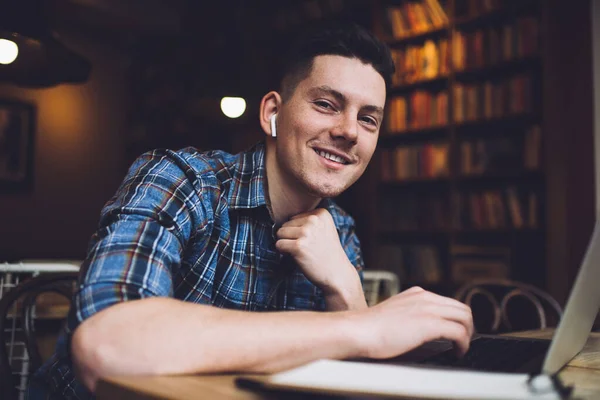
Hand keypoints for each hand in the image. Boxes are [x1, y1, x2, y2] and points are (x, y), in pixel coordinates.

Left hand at [275, 208, 363, 307]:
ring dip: (286, 244)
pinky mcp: (299, 246)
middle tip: (307, 247)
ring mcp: (306, 232)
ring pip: (280, 233)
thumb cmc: (327, 253)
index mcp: (321, 213)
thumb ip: (308, 221)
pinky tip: (296, 256)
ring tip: (302, 251)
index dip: (298, 231)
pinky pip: (279, 244)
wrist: (337, 273)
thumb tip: (280, 220)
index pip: (294, 217)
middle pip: (286, 224)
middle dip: (291, 237)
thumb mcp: (324, 229)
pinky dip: (283, 252)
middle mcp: (314, 220)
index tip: (312, 240)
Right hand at [352, 286, 473, 358]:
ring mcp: (428, 309)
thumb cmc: (370, 328)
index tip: (455, 334)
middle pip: (461, 308)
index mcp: (417, 294)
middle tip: (462, 343)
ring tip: (461, 348)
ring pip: (465, 318)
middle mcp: (425, 298)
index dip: (456, 319)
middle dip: (467, 327)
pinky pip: (459, 332)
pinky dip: (463, 344)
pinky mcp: (430, 324)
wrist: (359, 330)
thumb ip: (409, 315)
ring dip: (467, 335)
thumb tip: (418, 330)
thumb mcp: (394, 313)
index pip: (449, 303)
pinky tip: (457, 353)